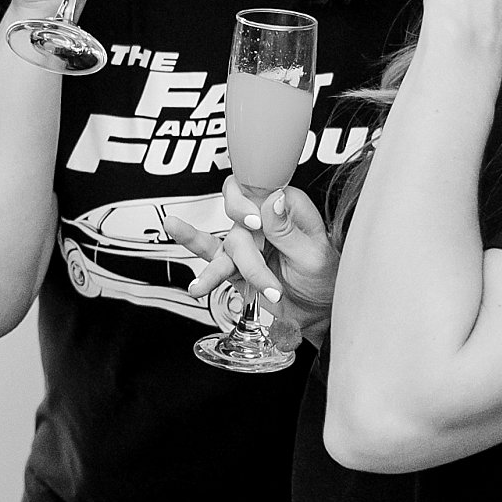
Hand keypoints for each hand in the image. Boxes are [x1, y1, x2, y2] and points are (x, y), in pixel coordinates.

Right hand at [166, 179, 337, 343]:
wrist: (317, 314)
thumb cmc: (323, 280)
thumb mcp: (314, 256)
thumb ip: (289, 230)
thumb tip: (273, 199)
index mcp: (287, 207)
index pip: (258, 188)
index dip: (250, 203)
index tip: (255, 223)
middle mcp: (263, 220)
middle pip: (237, 220)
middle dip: (245, 249)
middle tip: (256, 265)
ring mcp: (247, 242)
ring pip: (226, 245)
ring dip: (218, 269)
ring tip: (201, 285)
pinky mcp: (234, 262)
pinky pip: (210, 254)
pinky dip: (194, 251)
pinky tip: (177, 236)